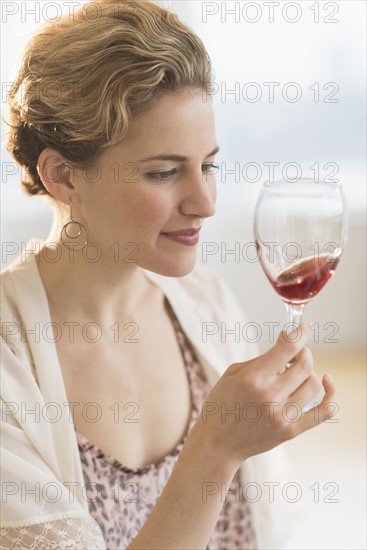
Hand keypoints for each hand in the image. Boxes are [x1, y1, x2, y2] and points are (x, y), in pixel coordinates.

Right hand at [194, 324, 337, 469]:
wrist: (217, 443)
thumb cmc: (222, 404)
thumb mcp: (233, 373)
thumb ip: (262, 359)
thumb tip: (288, 343)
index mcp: (253, 378)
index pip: (288, 348)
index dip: (300, 333)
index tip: (302, 327)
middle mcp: (270, 396)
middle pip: (304, 364)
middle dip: (302, 352)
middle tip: (294, 354)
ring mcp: (282, 415)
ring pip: (313, 383)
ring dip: (306, 373)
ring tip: (293, 374)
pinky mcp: (291, 431)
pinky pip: (325, 411)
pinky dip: (331, 394)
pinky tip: (326, 382)